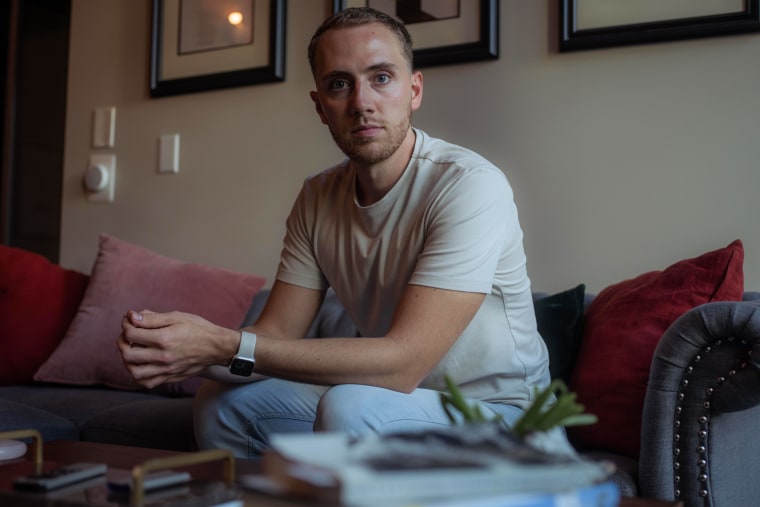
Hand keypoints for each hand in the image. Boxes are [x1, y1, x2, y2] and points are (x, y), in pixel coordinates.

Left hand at [118, 310, 237, 388]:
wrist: (217, 347)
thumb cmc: (198, 329)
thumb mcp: (177, 317)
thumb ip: (153, 318)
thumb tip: (131, 317)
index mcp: (164, 339)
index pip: (131, 334)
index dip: (126, 325)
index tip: (129, 320)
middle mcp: (163, 357)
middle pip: (128, 354)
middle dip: (122, 342)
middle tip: (127, 335)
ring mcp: (166, 369)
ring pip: (134, 372)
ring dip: (127, 361)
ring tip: (132, 350)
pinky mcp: (170, 377)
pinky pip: (147, 382)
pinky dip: (138, 375)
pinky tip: (141, 364)